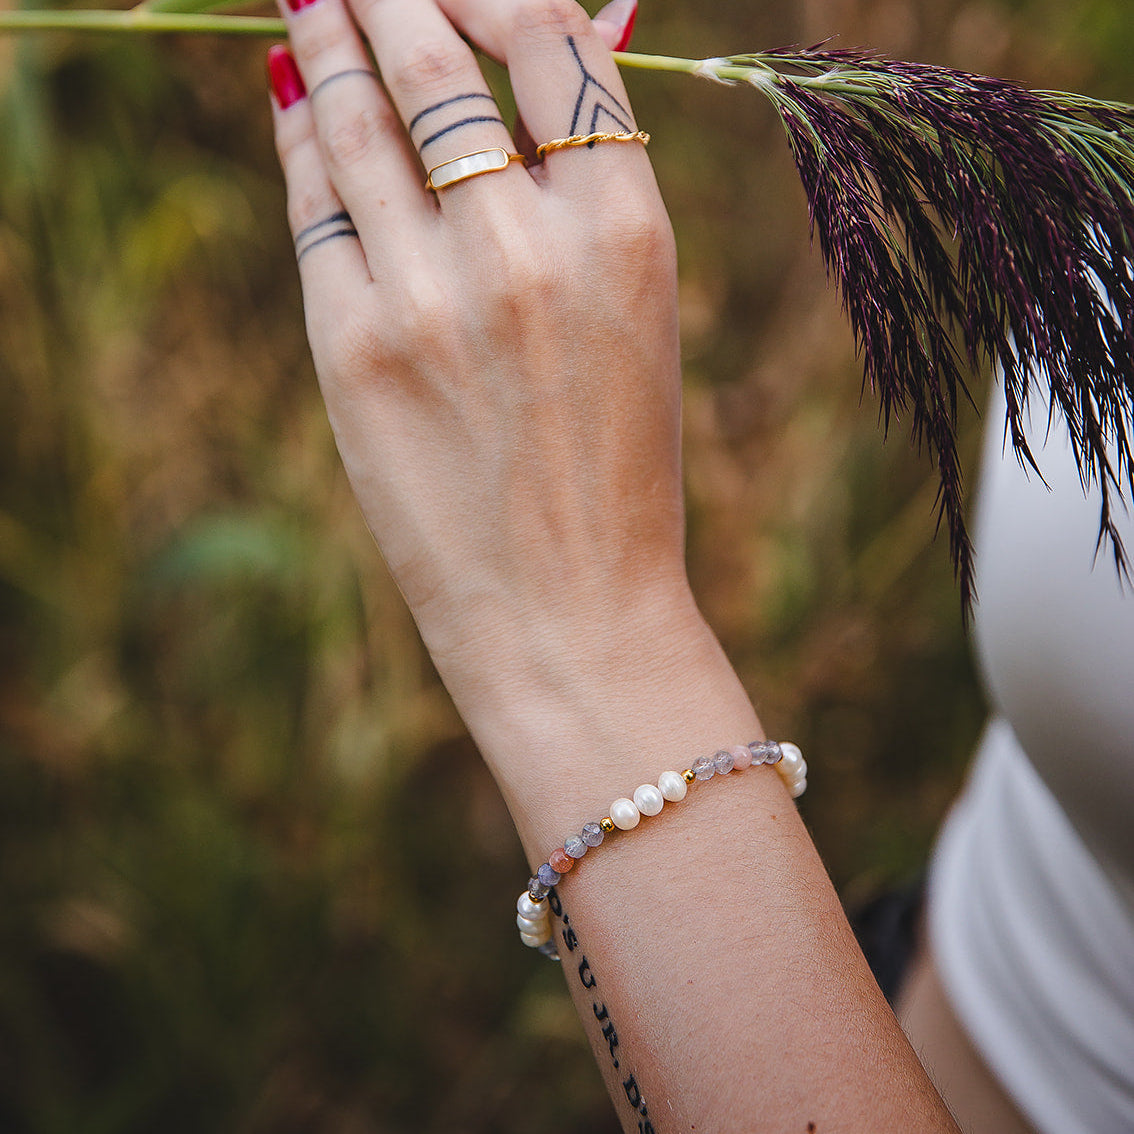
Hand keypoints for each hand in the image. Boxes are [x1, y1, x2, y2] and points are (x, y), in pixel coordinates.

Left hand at [269, 0, 695, 750]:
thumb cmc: (618, 467)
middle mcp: (525, 247)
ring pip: (361, 117)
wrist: (570, 608)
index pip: (549, 40)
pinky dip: (306, 140)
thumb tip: (547, 57)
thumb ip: (586, 188)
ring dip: (330, 39)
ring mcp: (427, 297)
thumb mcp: (639, 316)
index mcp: (626, 232)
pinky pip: (318, 205)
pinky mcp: (352, 348)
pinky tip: (300, 103)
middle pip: (435, 57)